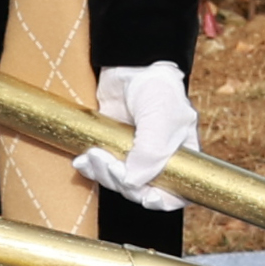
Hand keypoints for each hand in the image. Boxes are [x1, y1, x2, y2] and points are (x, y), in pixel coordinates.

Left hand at [78, 61, 199, 214]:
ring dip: (103, 174)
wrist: (129, 65)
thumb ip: (151, 152)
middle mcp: (158, 159)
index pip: (178, 191)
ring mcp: (134, 155)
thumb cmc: (156, 88)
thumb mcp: (161, 118)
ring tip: (93, 155)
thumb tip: (134, 182)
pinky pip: (102, 170)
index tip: (147, 199)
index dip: (164, 201)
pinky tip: (83, 159)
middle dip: (122, 182)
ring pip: (119, 182)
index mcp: (181, 155)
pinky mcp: (112, 148)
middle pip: (142, 189)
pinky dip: (91, 168)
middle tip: (108, 164)